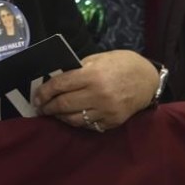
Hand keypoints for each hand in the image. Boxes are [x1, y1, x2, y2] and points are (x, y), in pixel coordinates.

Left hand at [32, 50, 158, 131]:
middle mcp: (98, 94)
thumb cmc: (121, 64)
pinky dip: (77, 122)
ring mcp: (106, 111)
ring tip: (54, 113)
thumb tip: (55, 80)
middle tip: (41, 108)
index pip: (60, 85)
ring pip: (74, 119)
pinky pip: (88, 125)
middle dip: (48, 107)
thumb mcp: (98, 59)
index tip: (37, 97)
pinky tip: (72, 117)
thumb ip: (77, 70)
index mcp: (92, 75)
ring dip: (60, 117)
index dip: (44, 92)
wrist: (148, 79)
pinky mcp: (112, 122)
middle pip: (64, 104)